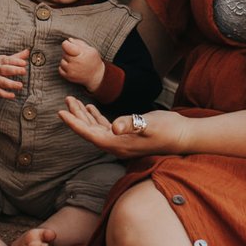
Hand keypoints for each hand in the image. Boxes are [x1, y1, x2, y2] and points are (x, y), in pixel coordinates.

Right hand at [0, 51, 27, 98]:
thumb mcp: (5, 59)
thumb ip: (17, 57)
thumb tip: (28, 51)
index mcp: (0, 61)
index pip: (8, 60)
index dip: (16, 62)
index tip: (24, 63)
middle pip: (5, 70)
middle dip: (14, 70)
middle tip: (24, 71)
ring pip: (2, 82)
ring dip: (11, 84)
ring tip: (20, 85)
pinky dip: (5, 95)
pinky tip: (13, 96)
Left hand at [57, 37, 108, 89]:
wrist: (96, 75)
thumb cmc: (93, 60)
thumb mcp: (90, 49)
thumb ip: (79, 43)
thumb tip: (69, 40)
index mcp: (80, 54)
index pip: (65, 45)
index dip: (66, 44)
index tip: (69, 44)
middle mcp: (74, 63)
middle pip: (64, 53)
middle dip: (69, 53)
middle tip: (76, 56)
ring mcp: (71, 71)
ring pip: (62, 61)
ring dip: (66, 60)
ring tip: (75, 62)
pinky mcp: (68, 77)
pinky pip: (60, 69)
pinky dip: (64, 67)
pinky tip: (72, 67)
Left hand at [58, 97, 191, 156]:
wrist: (184, 136)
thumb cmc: (169, 130)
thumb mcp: (150, 124)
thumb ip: (132, 124)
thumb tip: (114, 126)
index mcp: (118, 144)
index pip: (89, 134)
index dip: (74, 123)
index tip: (61, 113)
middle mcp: (117, 145)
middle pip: (89, 131)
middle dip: (76, 116)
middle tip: (66, 100)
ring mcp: (121, 142)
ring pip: (95, 128)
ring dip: (84, 115)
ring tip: (73, 101)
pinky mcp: (127, 136)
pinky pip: (105, 128)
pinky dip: (95, 117)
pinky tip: (90, 108)